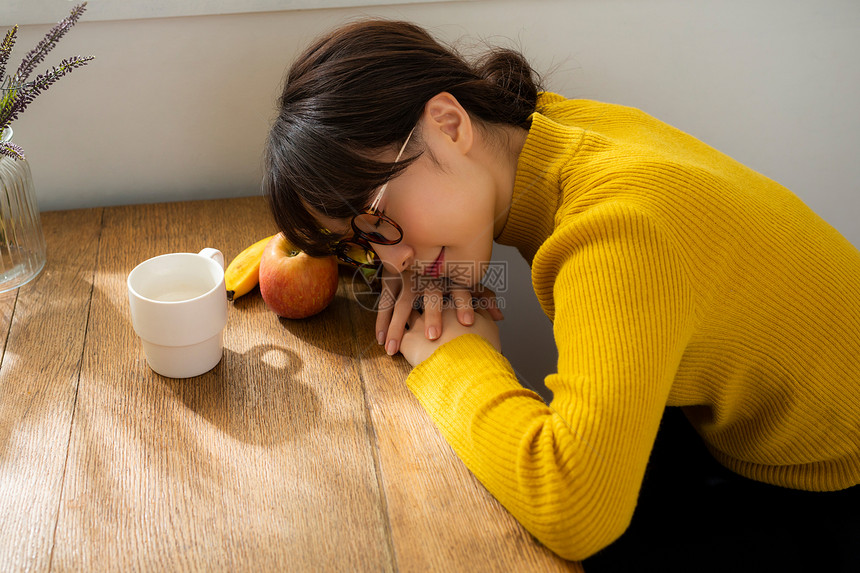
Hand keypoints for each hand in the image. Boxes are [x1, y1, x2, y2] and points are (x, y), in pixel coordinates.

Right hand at [375, 266, 503, 355]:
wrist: (424, 242)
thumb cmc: (451, 271)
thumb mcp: (469, 281)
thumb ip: (485, 297)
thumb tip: (500, 318)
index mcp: (451, 275)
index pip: (462, 289)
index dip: (466, 304)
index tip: (469, 323)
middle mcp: (429, 275)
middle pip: (430, 295)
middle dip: (432, 315)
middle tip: (433, 337)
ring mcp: (408, 275)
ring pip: (401, 301)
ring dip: (396, 326)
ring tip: (392, 349)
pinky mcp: (392, 278)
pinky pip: (386, 302)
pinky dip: (383, 321)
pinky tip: (381, 339)